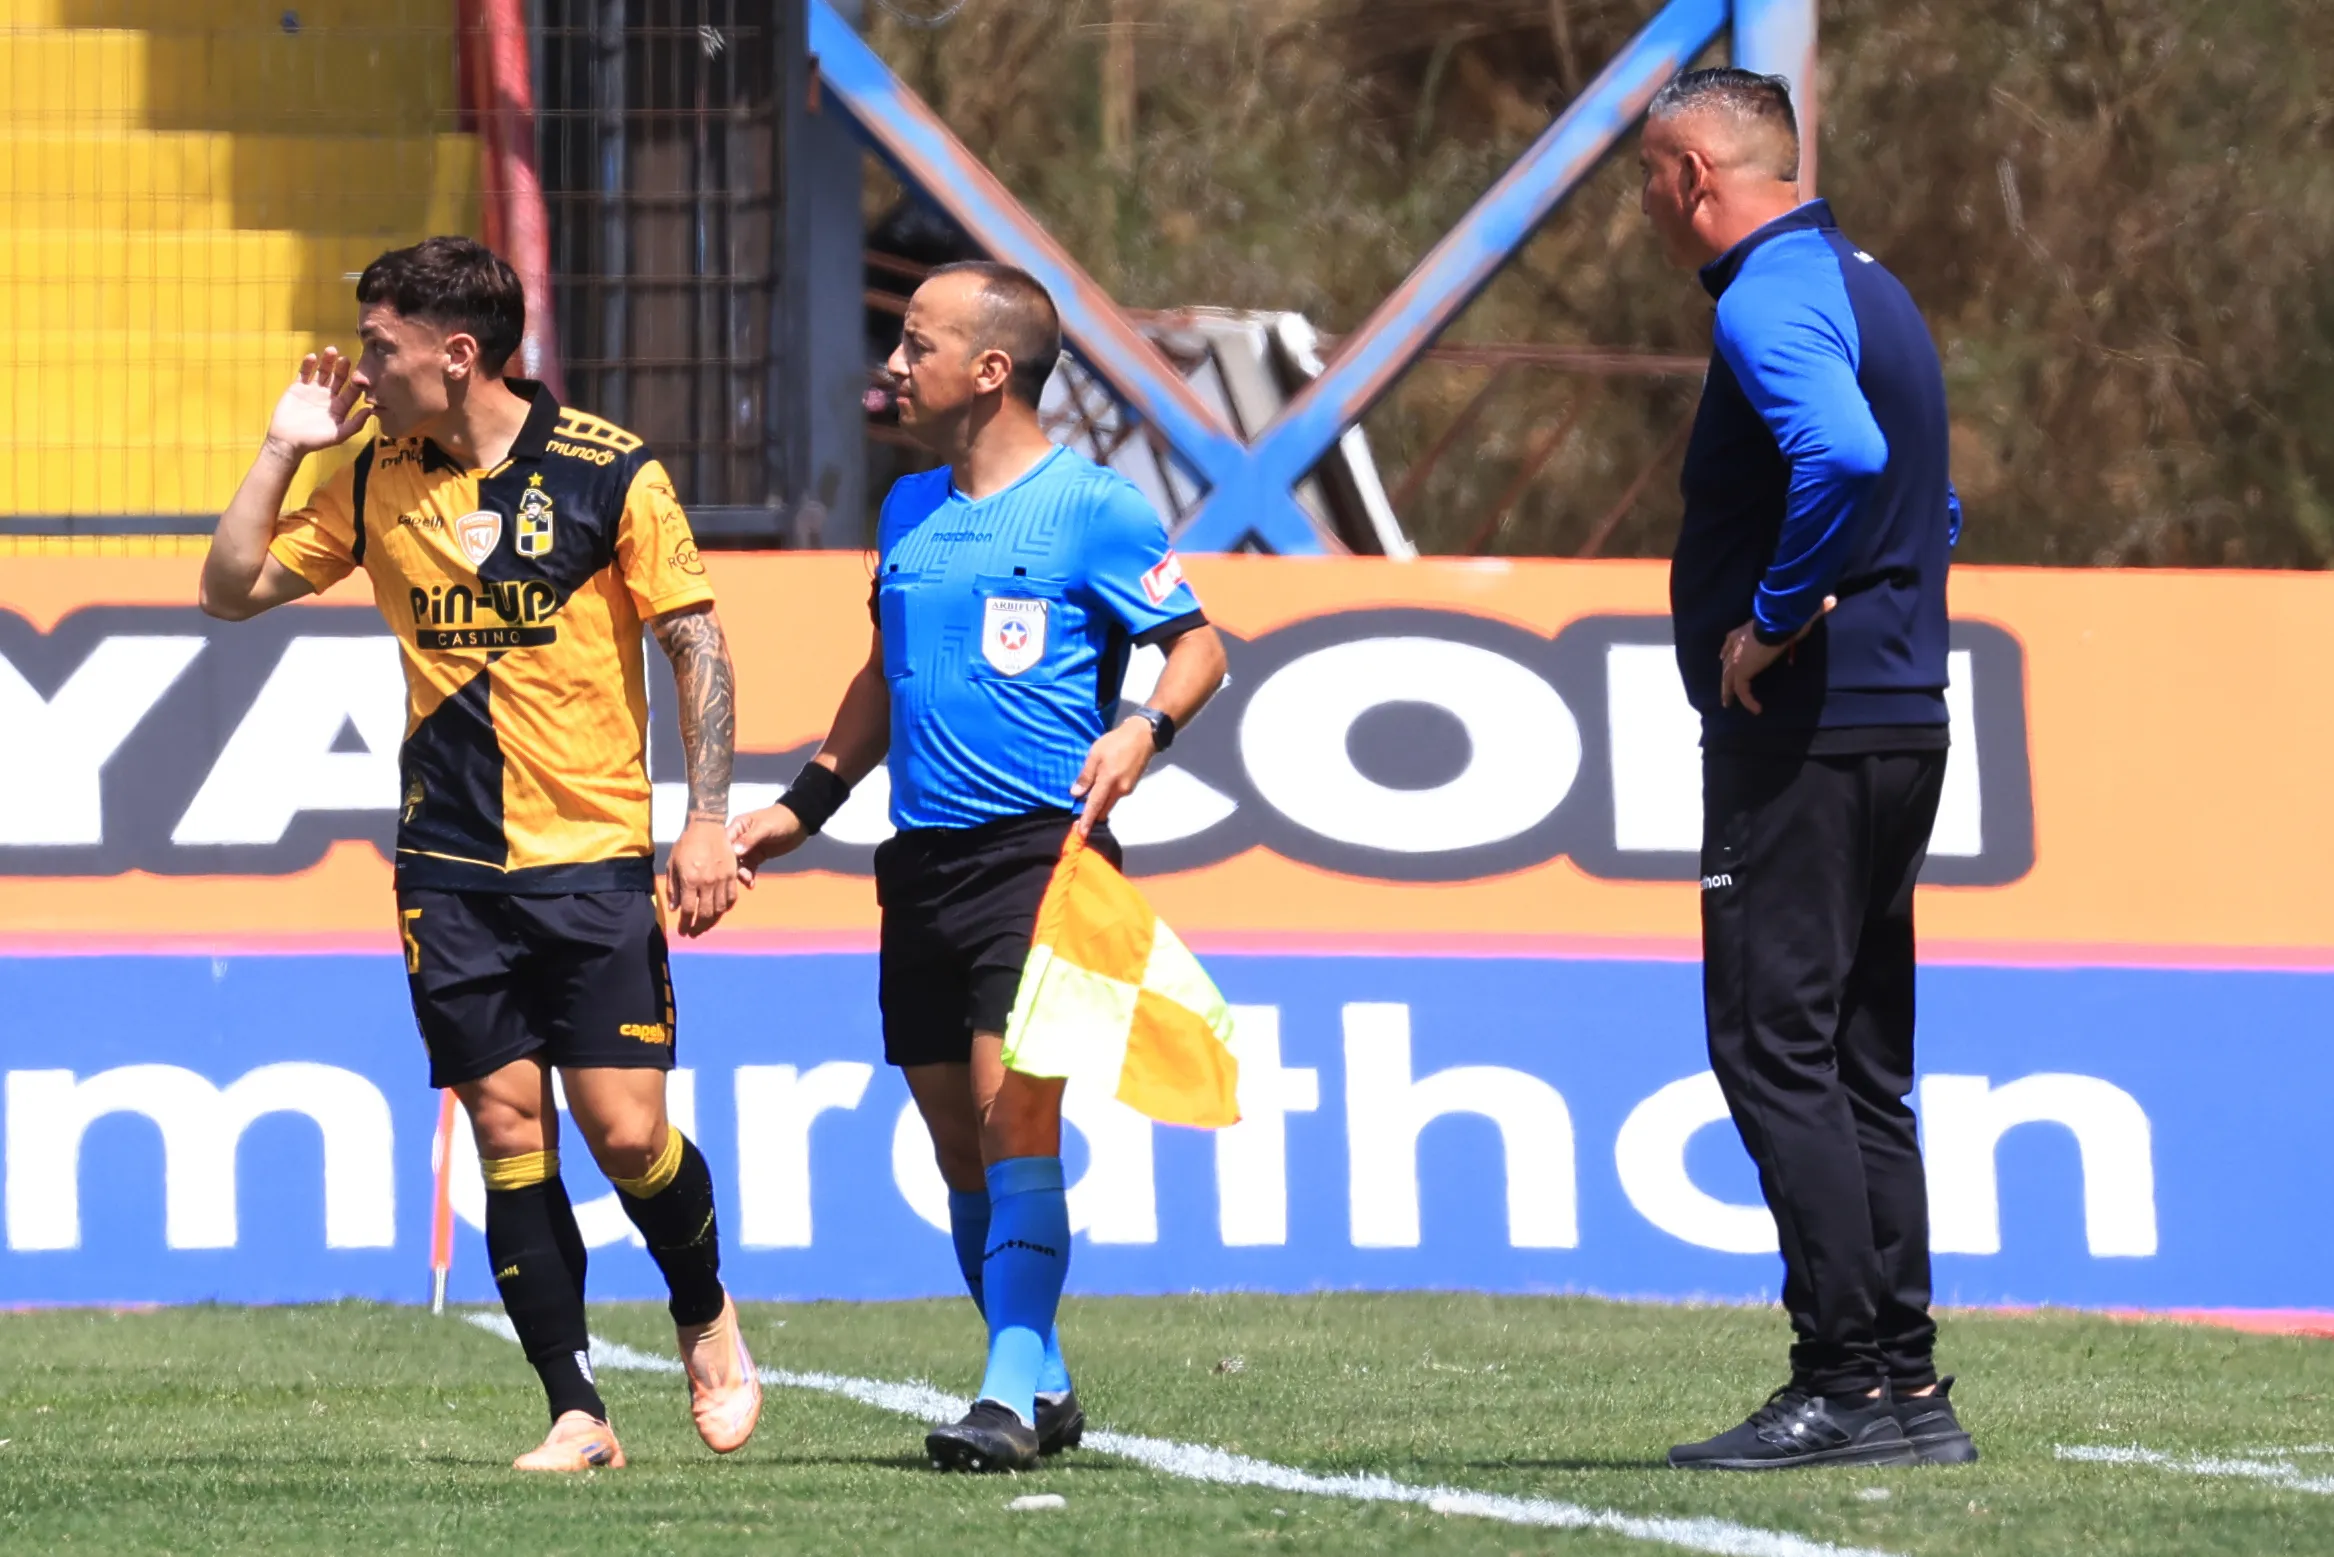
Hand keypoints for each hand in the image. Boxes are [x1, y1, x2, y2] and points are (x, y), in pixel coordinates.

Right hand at [265, 348, 370, 460]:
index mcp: (341, 407)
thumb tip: (371, 411)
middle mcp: (329, 396)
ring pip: (323, 371)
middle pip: (338, 378)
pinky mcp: (298, 387)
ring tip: (331, 350)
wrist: (288, 442)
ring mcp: (313, 390)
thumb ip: (355, 424)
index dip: (357, 383)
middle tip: (346, 359)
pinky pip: (304, 373)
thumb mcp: (339, 435)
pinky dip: (308, 364)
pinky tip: (312, 357)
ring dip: (327, 361)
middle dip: (343, 368)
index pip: (352, 391)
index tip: (361, 374)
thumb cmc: (315, 441)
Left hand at [664, 817, 738, 937]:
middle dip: (698, 927)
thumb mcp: (673, 864)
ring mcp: (721, 879)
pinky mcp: (732, 874)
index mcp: (690, 880)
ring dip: (712, 921)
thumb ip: (673, 888)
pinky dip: (726, 908)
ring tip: (705, 925)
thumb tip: (675, 908)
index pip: (688, 910)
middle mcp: (707, 882)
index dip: (685, 924)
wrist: (707, 826)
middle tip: (694, 933)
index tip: (683, 931)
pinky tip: (719, 911)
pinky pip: (731, 897)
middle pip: (705, 914)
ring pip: (720, 909)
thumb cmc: (686, 844)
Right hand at [726, 804, 808, 885]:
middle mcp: (738, 838)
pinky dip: (749, 877)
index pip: (723, 842)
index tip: (722, 869)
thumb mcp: (764, 827)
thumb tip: (735, 852)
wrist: (799, 822)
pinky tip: (752, 885)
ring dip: (741, 874)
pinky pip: (749, 869)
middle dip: (732, 868)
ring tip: (748, 881)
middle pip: (729, 856)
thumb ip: (749, 839)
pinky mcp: (756, 857)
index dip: (721, 855)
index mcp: (737, 826)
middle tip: (741, 877)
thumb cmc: (780, 819)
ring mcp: (747, 849)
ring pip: (739, 865)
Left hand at [1069, 717, 1156, 838]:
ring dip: (1099, 805)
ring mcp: (1127, 789)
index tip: (1081, 835)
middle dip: (1093, 816)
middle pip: (1103, 810)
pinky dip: (1106, 796)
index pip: (1094, 806)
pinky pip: (1115, 796)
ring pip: (1109, 803)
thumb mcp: (1095, 754)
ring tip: (1089, 798)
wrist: (1143, 736)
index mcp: (1108, 782)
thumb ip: (1085, 776)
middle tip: (1079, 817)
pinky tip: (1101, 786)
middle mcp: (1119, 790)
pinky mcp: (1131, 786)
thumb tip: (1076, 794)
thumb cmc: (1116, 742)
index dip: (1087, 821)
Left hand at [1718, 595, 1835, 713]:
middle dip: (1725, 676)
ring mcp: (1736, 660)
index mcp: (1744, 631)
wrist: (1778, 623)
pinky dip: (1748, 701)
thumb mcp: (1796, 618)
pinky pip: (1742, 690)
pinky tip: (1756, 710)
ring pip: (1728, 680)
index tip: (1723, 657)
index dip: (1727, 650)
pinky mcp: (1741, 672)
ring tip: (1729, 704)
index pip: (1730, 641)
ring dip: (1728, 692)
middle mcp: (1736, 645)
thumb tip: (1831, 600)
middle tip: (1725, 689)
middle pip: (1726, 663)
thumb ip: (1811, 612)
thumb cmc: (1786, 619)